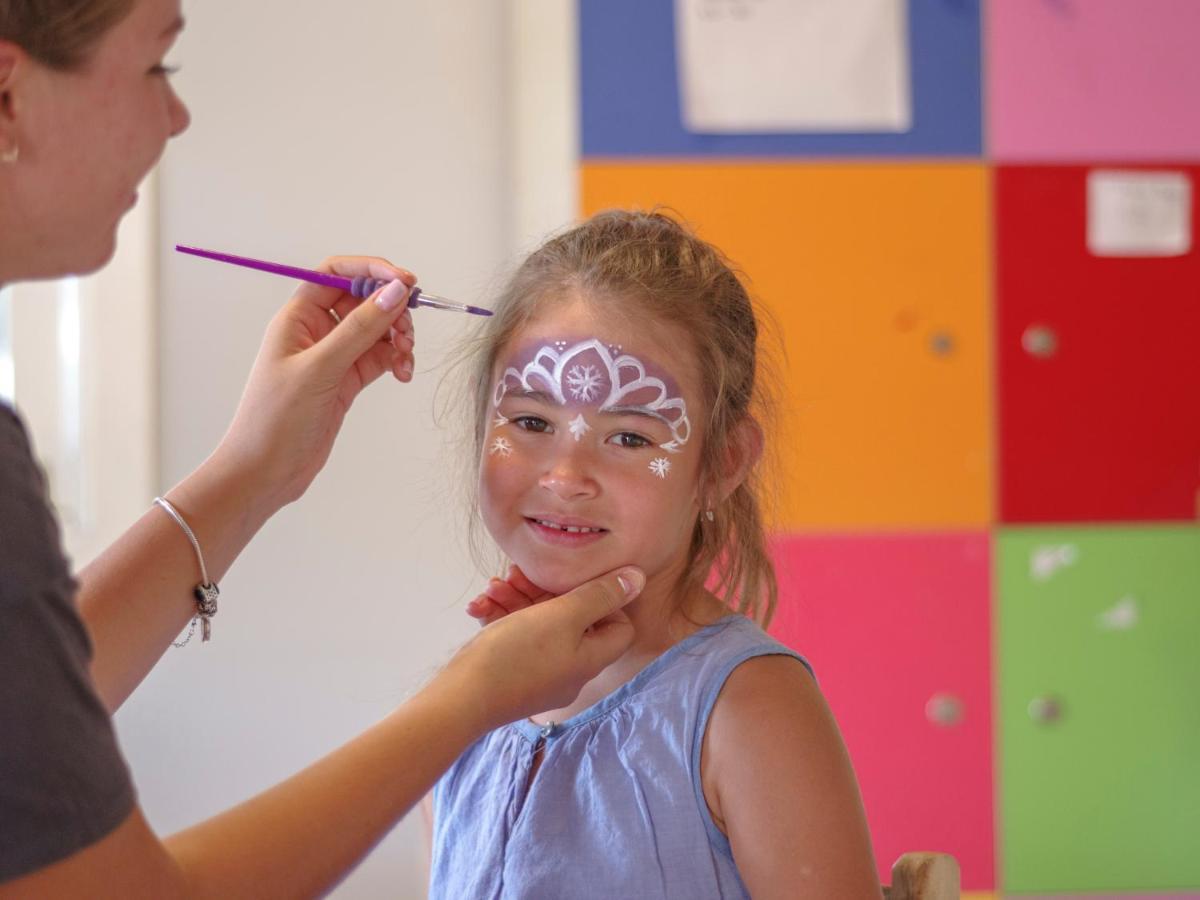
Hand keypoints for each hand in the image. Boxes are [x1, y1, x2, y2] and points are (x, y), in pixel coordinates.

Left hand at [213, 256, 416, 512]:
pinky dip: (395, 361)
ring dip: (398, 338)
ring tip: (405, 359)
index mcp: (297, 318)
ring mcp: (333, 357)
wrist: (265, 472)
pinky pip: (380, 358)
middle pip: (363, 300)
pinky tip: (402, 374)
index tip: (404, 281)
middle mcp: (316, 332)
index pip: (336, 273)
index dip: (371, 271)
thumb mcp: (320, 369)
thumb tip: (394, 292)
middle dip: (391, 311)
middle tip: (407, 332)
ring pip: (377, 331)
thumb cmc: (274, 419)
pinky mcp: (346, 381)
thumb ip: (360, 329)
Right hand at [438, 566, 644, 730]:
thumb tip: (638, 578)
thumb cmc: (517, 654)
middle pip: (573, 620)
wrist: (461, 699)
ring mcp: (540, 674)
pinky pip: (515, 638)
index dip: (604, 599)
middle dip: (545, 590)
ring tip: (494, 586)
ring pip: (538, 624)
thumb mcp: (563, 615)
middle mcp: (570, 670)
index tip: (575, 581)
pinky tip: (480, 606)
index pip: (620, 626)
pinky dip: (501, 617)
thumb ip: (601, 595)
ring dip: (516, 599)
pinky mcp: (512, 674)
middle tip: (518, 574)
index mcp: (591, 658)